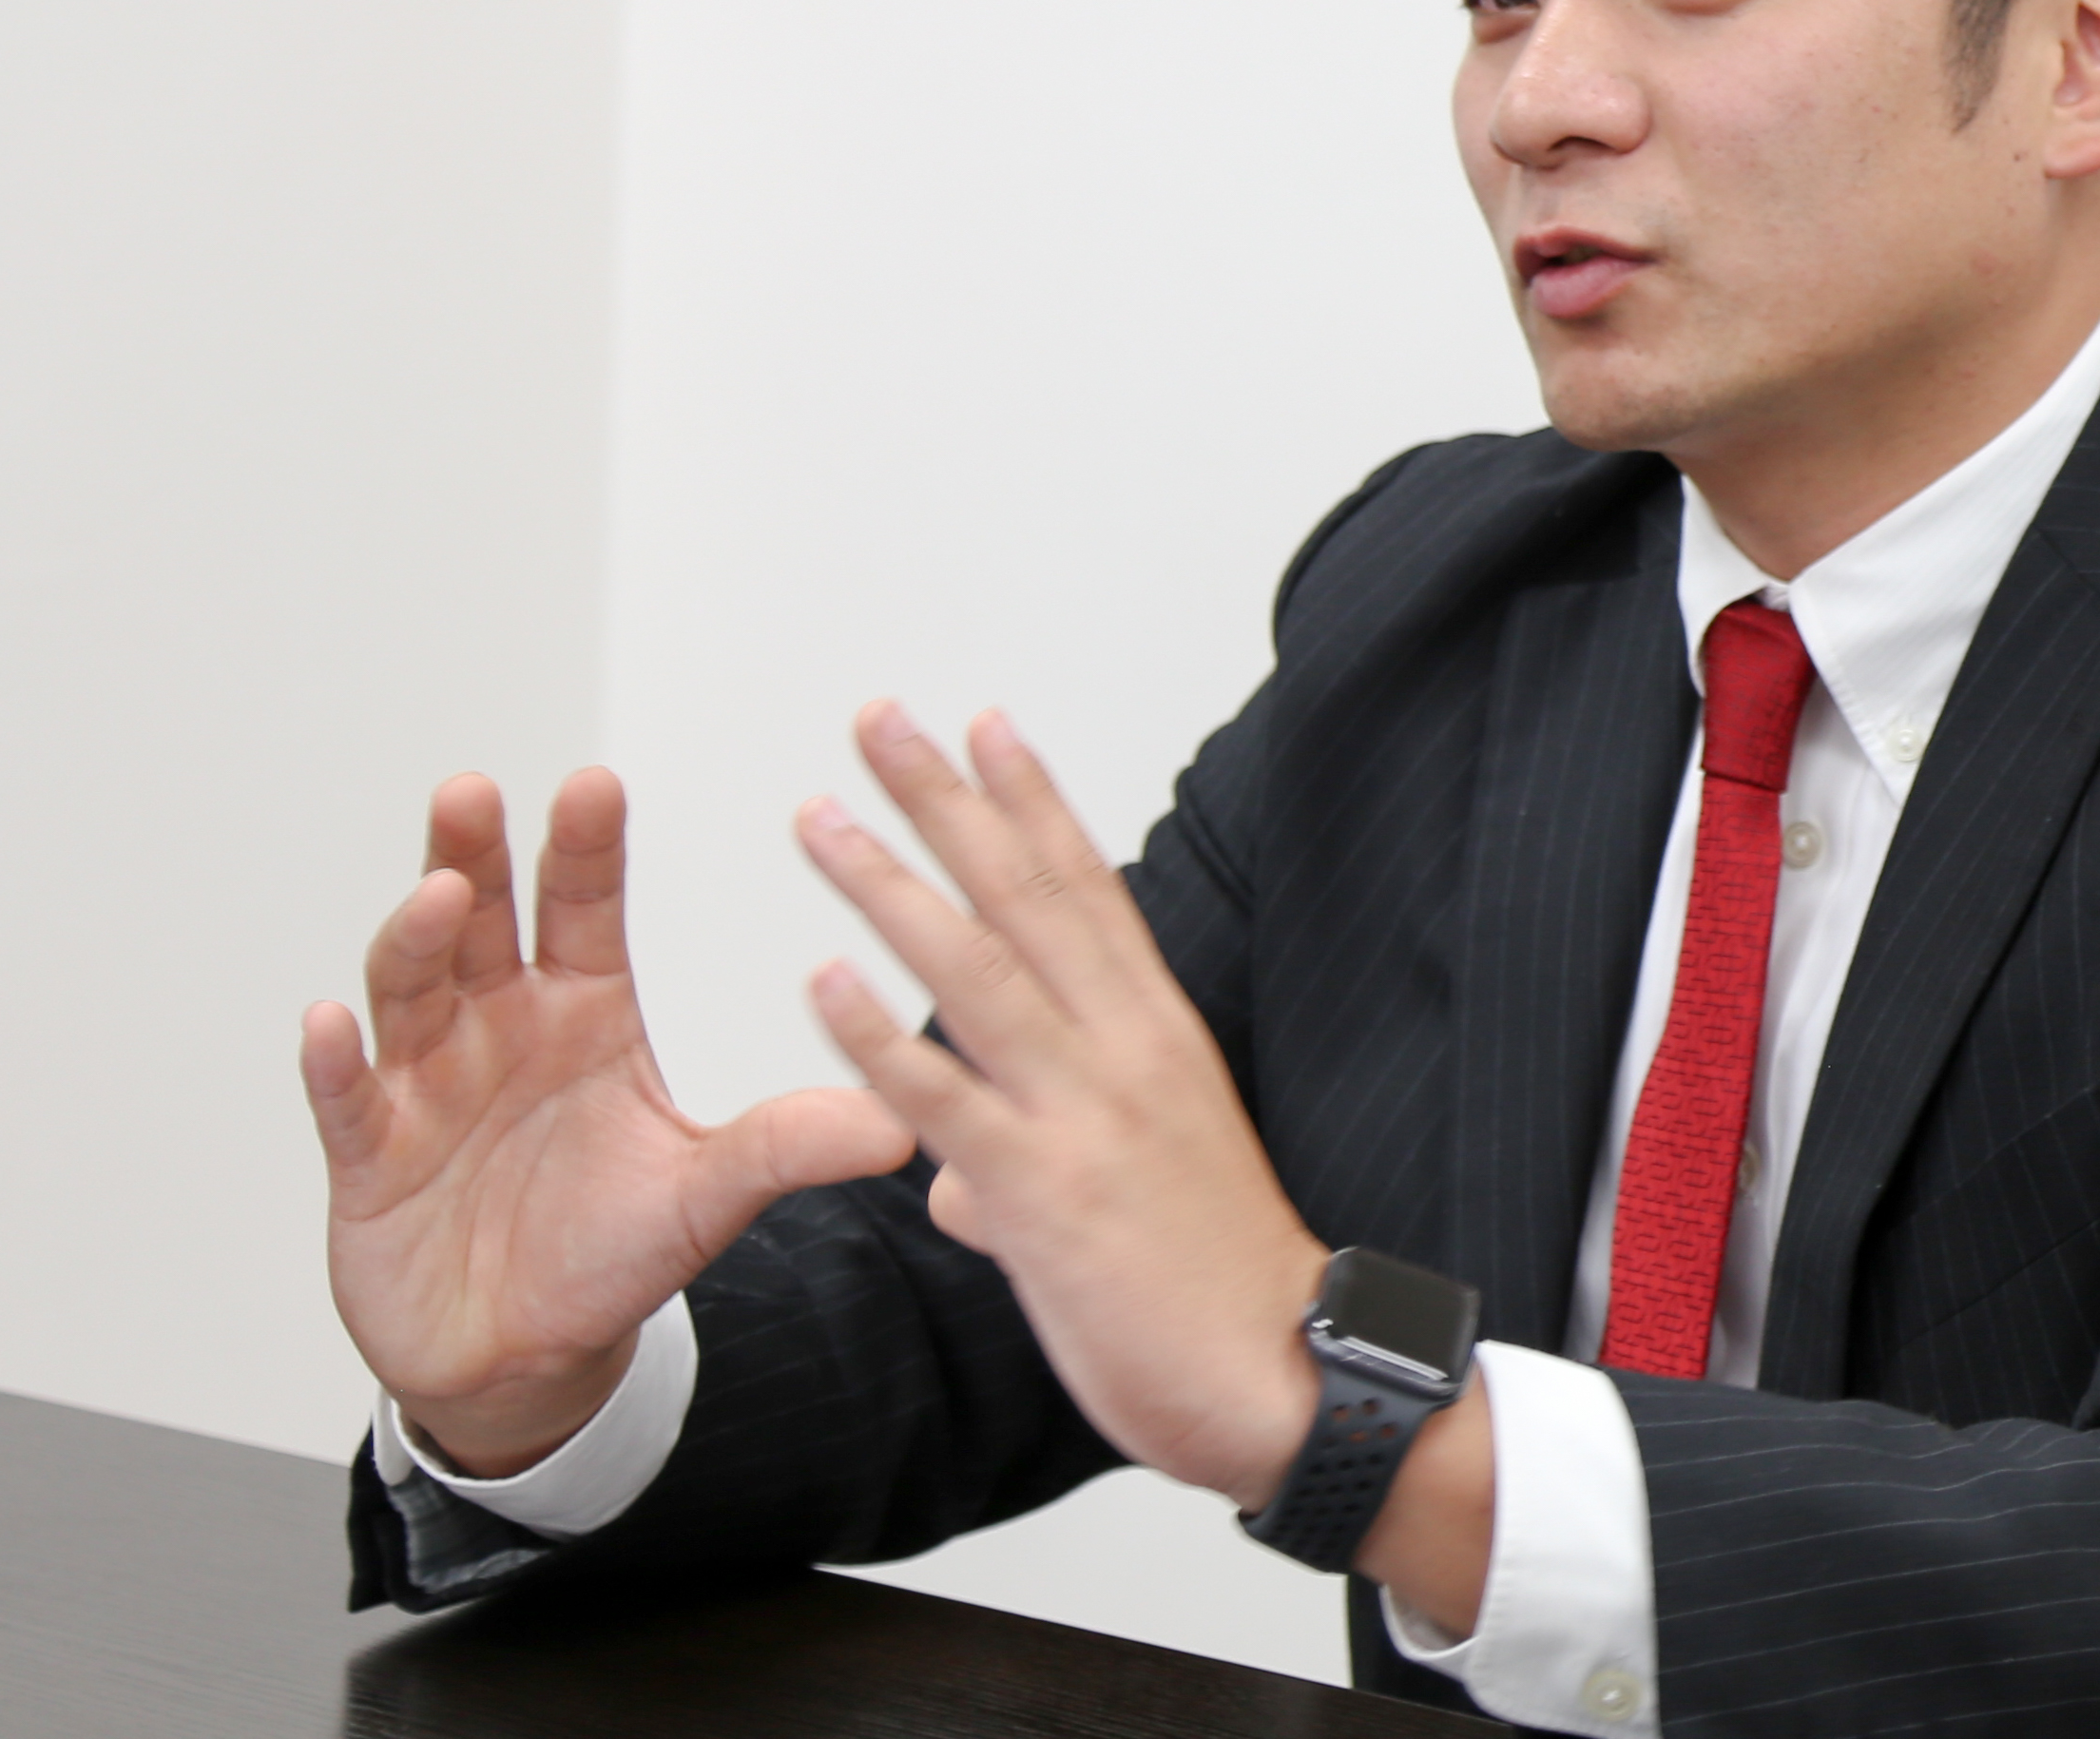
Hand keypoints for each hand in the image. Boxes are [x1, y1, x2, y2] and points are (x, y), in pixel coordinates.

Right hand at [302, 771, 916, 1474]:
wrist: (528, 1354)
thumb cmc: (611, 1251)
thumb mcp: (710, 1195)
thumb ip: (788, 1147)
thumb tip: (902, 1127)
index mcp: (584, 1013)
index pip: (583, 910)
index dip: (585, 849)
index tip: (595, 785)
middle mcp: (499, 1028)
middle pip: (480, 921)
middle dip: (474, 854)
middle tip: (476, 794)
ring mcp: (426, 1085)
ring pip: (409, 992)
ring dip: (414, 939)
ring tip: (437, 895)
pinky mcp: (370, 1159)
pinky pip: (345, 1102)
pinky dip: (331, 1064)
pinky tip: (328, 1023)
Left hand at [795, 705, 1329, 1508]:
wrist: (1279, 1377)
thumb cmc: (1217, 1283)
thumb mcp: (1139, 1186)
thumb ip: (1028, 1159)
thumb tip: (950, 1177)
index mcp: (1158, 1034)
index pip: (1087, 888)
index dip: (1031, 801)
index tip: (984, 723)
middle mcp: (1124, 1052)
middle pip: (1024, 898)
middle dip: (946, 801)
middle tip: (880, 722)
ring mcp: (1085, 1116)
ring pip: (974, 973)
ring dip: (890, 886)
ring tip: (820, 819)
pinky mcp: (1045, 1193)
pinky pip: (942, 1102)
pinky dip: (876, 1039)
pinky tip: (820, 982)